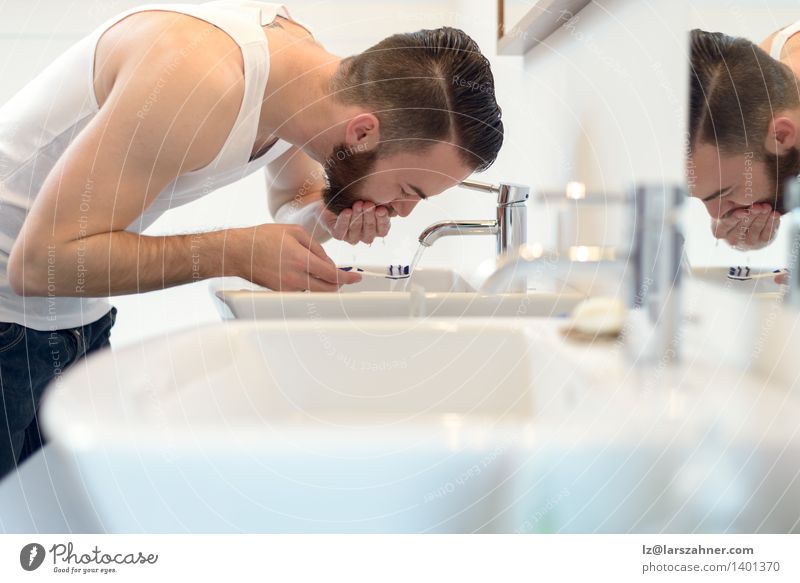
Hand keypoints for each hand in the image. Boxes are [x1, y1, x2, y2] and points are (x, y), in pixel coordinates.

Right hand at [229, 224, 360, 290]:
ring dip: (325, 285)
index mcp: (301, 260)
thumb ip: (316, 247)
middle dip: (340, 284)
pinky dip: (311, 286)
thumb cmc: (263, 238)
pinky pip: (303, 292)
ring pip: (316, 292)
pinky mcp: (281, 293)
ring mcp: (288, 288)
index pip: (333, 275)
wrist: (238, 252)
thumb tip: (328, 262)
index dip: (348, 277)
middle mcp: (296, 278)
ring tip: (324, 272)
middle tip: (344, 276)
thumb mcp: (295, 231)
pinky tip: (307, 275)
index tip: (356, 277)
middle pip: (328, 289)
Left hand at [320, 201, 391, 244]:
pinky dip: (344, 221)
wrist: (334, 200)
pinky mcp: (338, 234)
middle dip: (369, 217)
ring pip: (356, 231)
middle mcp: (365, 236)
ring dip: (358, 217)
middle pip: (370, 231)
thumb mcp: (373, 198)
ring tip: (358, 204)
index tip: (381, 209)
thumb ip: (385, 202)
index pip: (383, 229)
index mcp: (377, 229)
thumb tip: (397, 204)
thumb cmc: (357, 198)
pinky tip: (347, 211)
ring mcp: (351, 237)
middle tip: (368, 204)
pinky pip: (341, 231)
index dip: (382, 221)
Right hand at [711, 203, 780, 249]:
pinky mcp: (761, 243)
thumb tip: (730, 195)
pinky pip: (767, 234)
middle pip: (742, 226)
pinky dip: (771, 223)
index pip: (725, 225)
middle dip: (751, 215)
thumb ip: (727, 204)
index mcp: (720, 231)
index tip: (743, 211)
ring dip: (762, 217)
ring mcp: (747, 243)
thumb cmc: (734, 211)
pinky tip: (775, 214)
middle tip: (758, 206)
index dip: (735, 218)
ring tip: (767, 207)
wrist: (748, 225)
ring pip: (755, 229)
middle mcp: (732, 240)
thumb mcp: (726, 208)